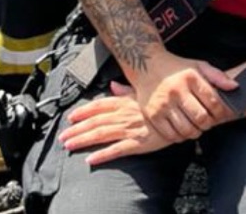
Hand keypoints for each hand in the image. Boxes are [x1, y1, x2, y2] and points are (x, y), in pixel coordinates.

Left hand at [59, 82, 177, 165]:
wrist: (182, 114)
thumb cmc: (164, 103)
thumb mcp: (145, 94)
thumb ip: (127, 91)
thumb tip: (113, 85)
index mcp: (125, 103)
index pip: (99, 105)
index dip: (83, 111)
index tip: (71, 117)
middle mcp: (124, 115)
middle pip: (95, 121)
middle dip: (77, 129)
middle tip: (63, 137)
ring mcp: (130, 129)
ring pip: (101, 135)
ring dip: (83, 140)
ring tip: (69, 146)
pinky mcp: (138, 143)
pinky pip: (117, 150)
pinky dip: (102, 155)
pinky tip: (90, 160)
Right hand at [135, 51, 238, 143]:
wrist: (147, 66)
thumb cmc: (177, 68)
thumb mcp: (198, 65)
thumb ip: (217, 76)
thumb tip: (235, 87)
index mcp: (190, 78)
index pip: (213, 101)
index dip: (220, 112)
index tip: (220, 114)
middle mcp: (176, 91)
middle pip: (201, 118)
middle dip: (209, 124)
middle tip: (209, 123)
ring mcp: (163, 104)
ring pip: (186, 129)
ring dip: (196, 132)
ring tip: (197, 127)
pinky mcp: (153, 115)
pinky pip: (171, 134)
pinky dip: (180, 137)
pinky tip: (183, 130)